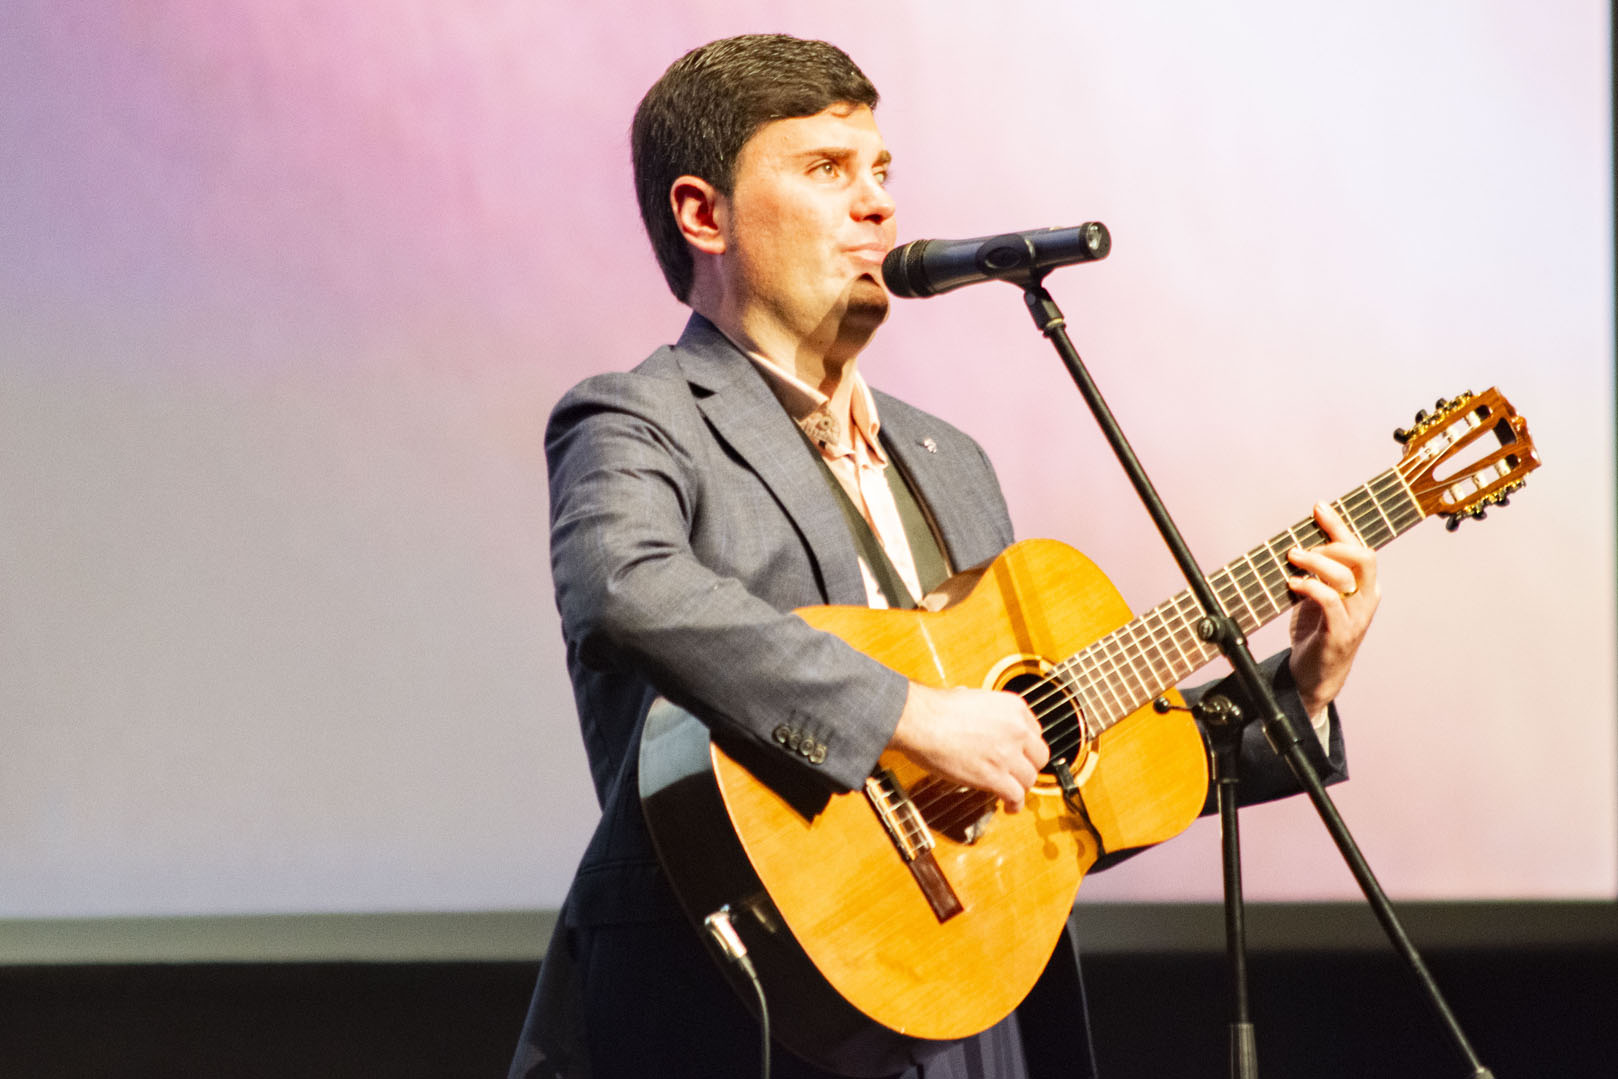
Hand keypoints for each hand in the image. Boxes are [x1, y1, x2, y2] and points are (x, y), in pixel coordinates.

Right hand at [888, 683, 1049, 811]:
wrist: (921, 721)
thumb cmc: (935, 709)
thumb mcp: (971, 697)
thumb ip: (985, 709)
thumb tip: (979, 712)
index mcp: (1013, 707)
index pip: (1035, 732)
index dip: (1025, 746)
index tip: (1019, 753)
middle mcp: (1017, 729)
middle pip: (1039, 756)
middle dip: (1028, 766)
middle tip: (1017, 772)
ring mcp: (1008, 754)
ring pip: (1029, 779)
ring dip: (1020, 787)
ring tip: (1011, 792)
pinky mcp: (995, 776)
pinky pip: (1016, 796)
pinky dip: (1014, 804)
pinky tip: (1008, 806)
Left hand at [1285, 501, 1379, 716]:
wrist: (1314, 675)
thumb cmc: (1315, 630)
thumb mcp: (1317, 594)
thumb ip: (1316, 571)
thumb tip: (1299, 541)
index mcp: (1365, 586)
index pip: (1359, 547)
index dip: (1339, 525)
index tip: (1318, 508)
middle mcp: (1367, 599)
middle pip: (1363, 557)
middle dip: (1332, 543)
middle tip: (1301, 548)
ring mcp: (1356, 617)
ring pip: (1347, 577)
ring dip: (1316, 563)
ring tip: (1293, 560)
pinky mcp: (1340, 634)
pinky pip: (1331, 602)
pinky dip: (1311, 587)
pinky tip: (1294, 584)